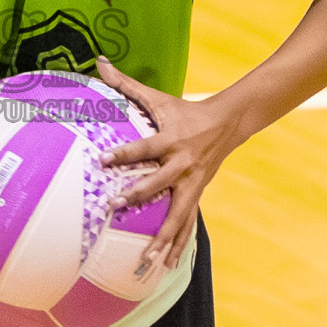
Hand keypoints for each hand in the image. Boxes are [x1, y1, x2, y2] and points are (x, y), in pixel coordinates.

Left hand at [95, 56, 241, 269]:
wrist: (227, 124)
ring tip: (146, 261)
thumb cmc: (184, 111)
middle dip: (138, 195)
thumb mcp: (157, 97)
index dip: (123, 153)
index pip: (143, 147)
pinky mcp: (196, 196)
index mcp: (170, 140)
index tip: (102, 160)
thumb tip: (98, 61)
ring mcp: (191, 184)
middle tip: (115, 206)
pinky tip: (165, 265)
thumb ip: (125, 84)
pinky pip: (186, 225)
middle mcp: (181, 165)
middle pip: (158, 183)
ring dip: (162, 239)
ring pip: (176, 215)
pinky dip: (177, 245)